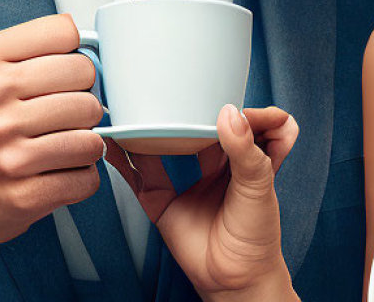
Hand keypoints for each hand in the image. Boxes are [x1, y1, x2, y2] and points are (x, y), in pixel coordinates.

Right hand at [0, 14, 104, 270]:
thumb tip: (98, 43)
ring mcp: (6, 150)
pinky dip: (82, 177)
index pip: (66, 33)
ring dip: (88, 141)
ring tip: (62, 144)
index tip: (63, 70)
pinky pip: (87, 177)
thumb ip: (43, 50)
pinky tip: (58, 172)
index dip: (75, 52)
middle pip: (86, 77)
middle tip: (65, 113)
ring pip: (93, 131)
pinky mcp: (23, 194)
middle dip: (86, 96)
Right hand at [104, 104, 298, 300]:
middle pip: (203, 127)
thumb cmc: (257, 234)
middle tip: (183, 95)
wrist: (236, 278)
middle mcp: (216, 165)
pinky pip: (139, 177)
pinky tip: (114, 142)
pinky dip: (124, 160)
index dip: (251, 111)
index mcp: (247, 156)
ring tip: (144, 108)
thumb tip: (229, 113)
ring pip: (167, 146)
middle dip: (194, 109)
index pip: (253, 121)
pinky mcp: (163, 201)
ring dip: (154, 128)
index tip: (238, 107)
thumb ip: (247, 149)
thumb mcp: (260, 185)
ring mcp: (187, 181)